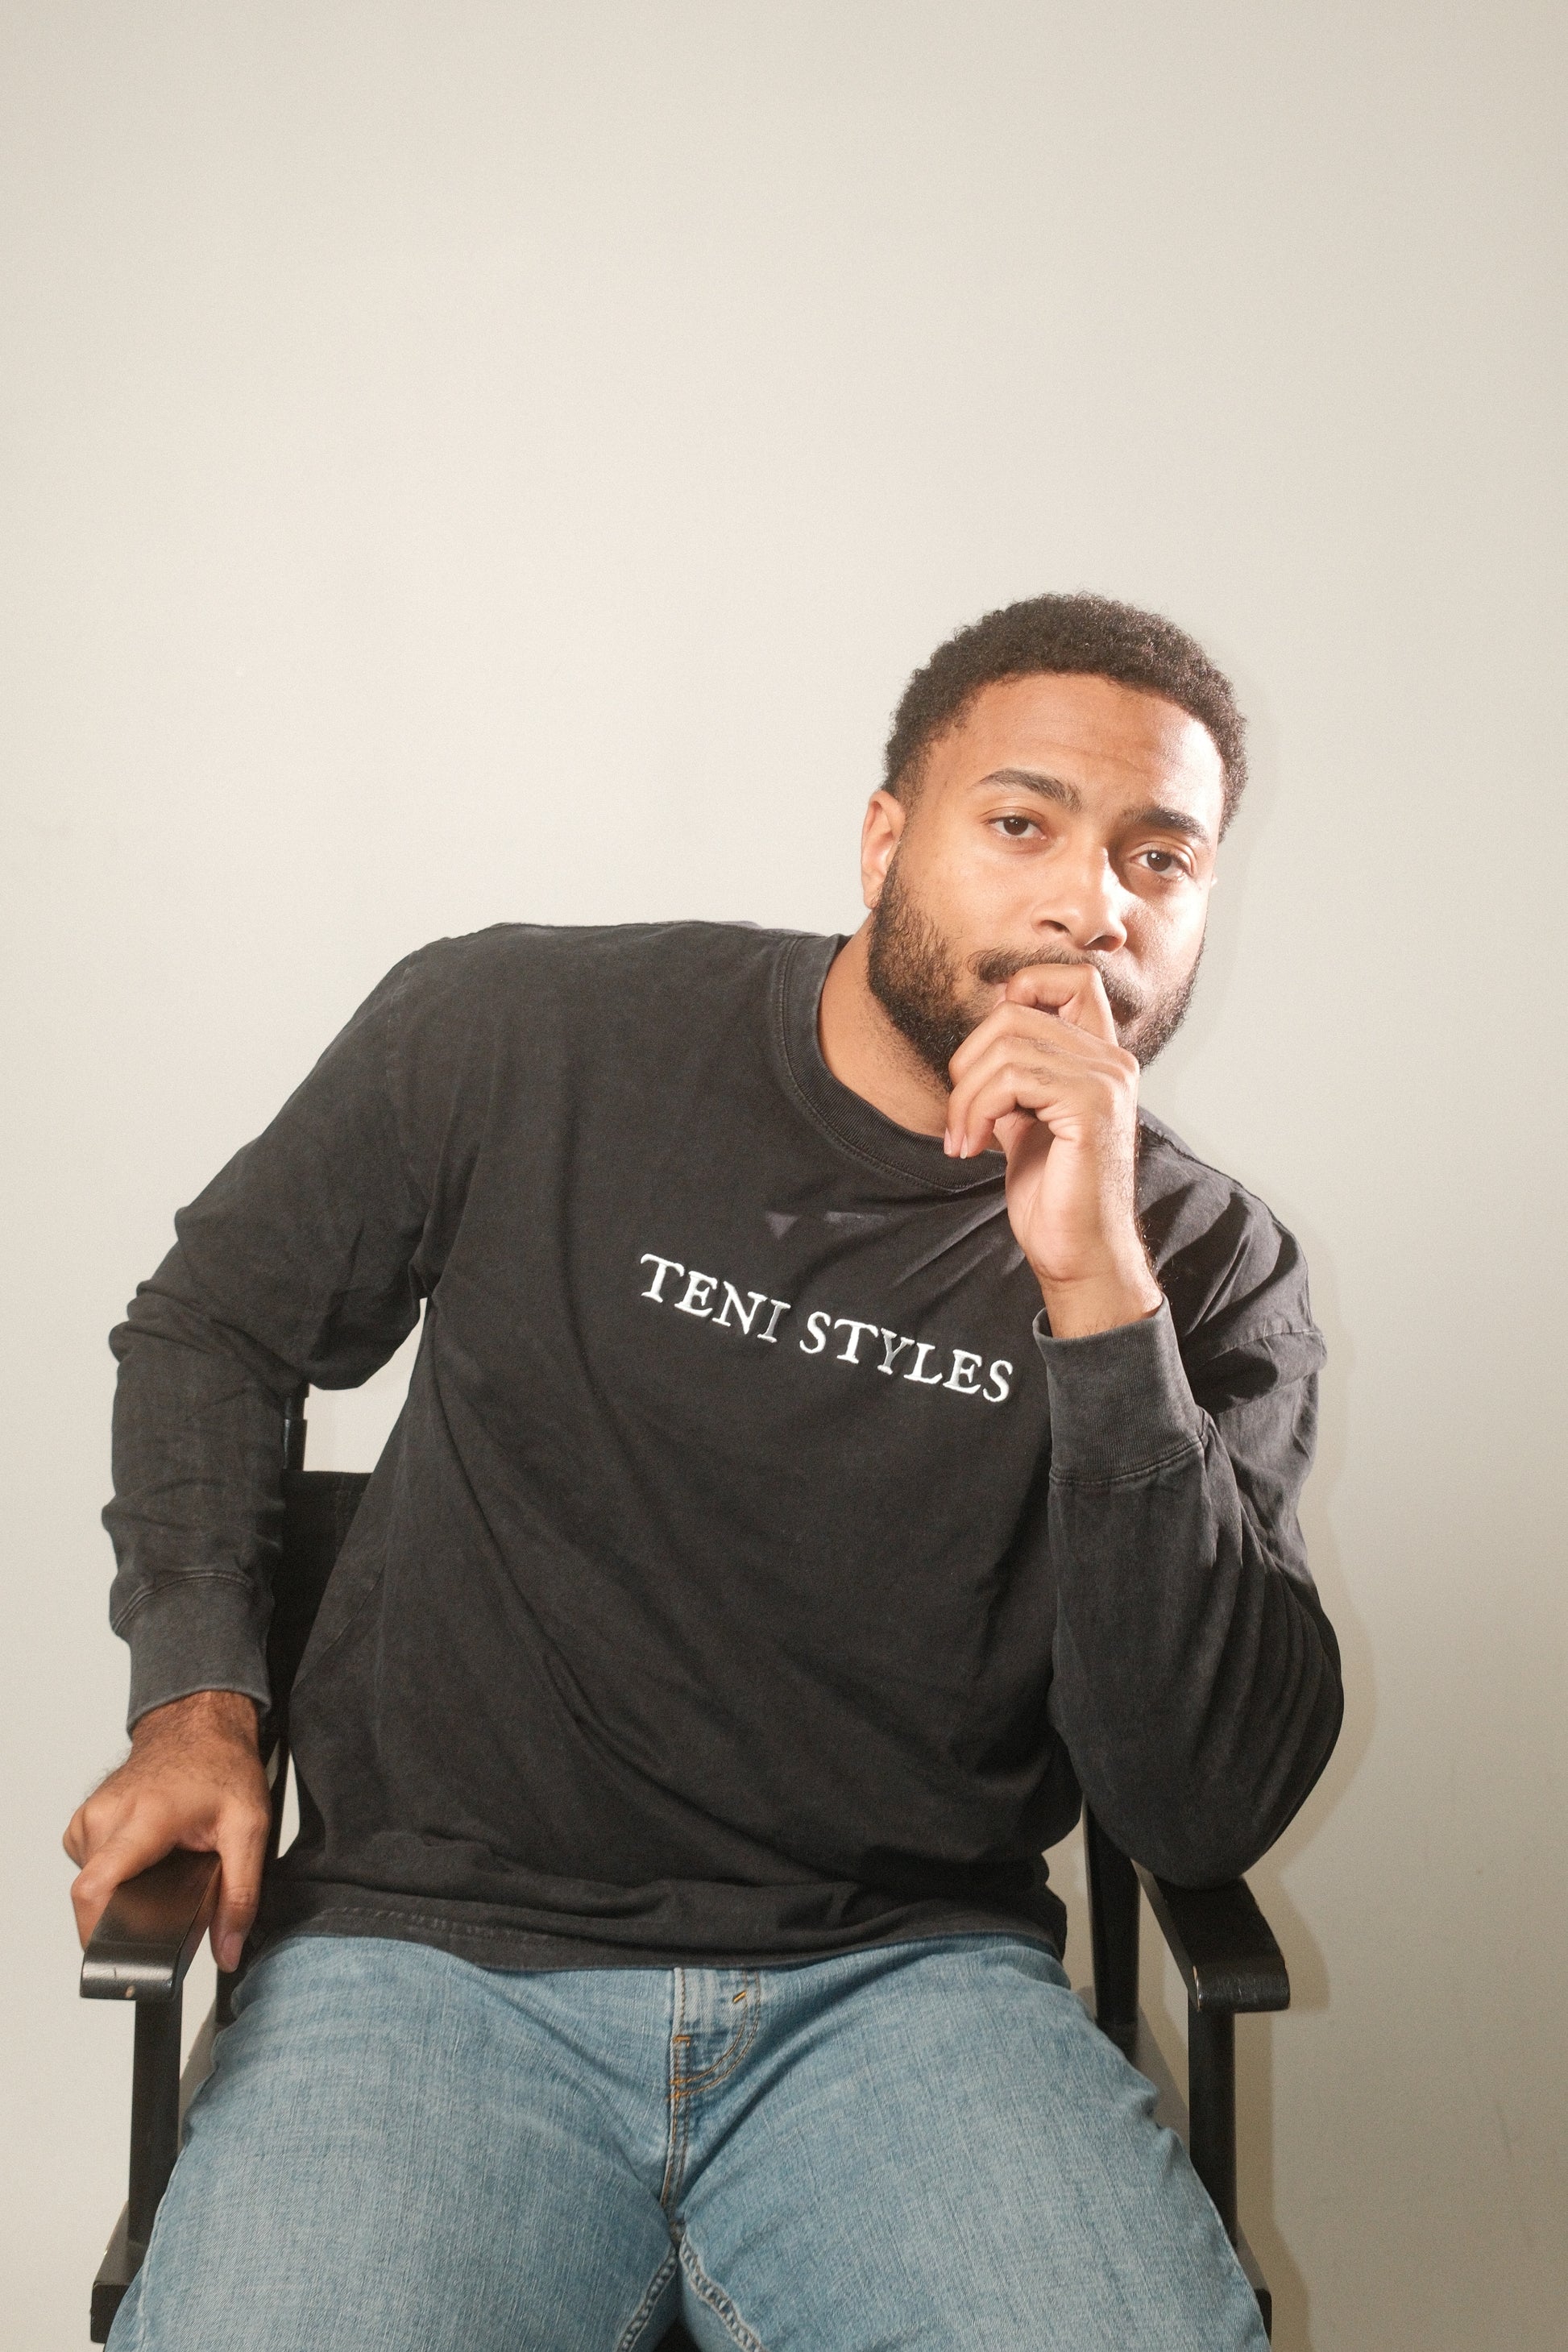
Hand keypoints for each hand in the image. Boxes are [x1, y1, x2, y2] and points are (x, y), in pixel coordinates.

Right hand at [63, 1690, 270, 1971]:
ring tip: (159, 1870)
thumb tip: (229, 1950)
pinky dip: (115, 1869)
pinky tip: (144, 1856)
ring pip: (90, 1879)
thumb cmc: (222, 1765)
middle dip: (124, 1912)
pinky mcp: (86, 1818)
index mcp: (144, 1818)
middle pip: (94, 1892)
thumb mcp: (250, 1830)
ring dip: (121, 1888)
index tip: (118, 1949)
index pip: (95, 1886)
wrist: (199, 1724)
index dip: (97, 1930)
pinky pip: (89, 1862)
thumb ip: (240, 1896)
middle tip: (165, 1901)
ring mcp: (91, 1814)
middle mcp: (108, 1815)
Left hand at [944, 964, 1162, 1336]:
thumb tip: (980, 1041)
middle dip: (967, 1062)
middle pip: (1015, 1012)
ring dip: (966, 1095)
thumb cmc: (1053, 1196)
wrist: (1078, 1255)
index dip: (1019, 992)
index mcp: (1100, 1058)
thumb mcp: (1025, 1121)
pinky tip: (972, 1147)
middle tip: (957, 1118)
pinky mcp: (1092, 1107)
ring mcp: (1107, 1080)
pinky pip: (1014, 1078)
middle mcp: (1112, 1060)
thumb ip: (1015, 1078)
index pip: (1070, 977)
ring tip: (961, 1138)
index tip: (986, 1058)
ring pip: (1007, 1045)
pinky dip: (977, 1110)